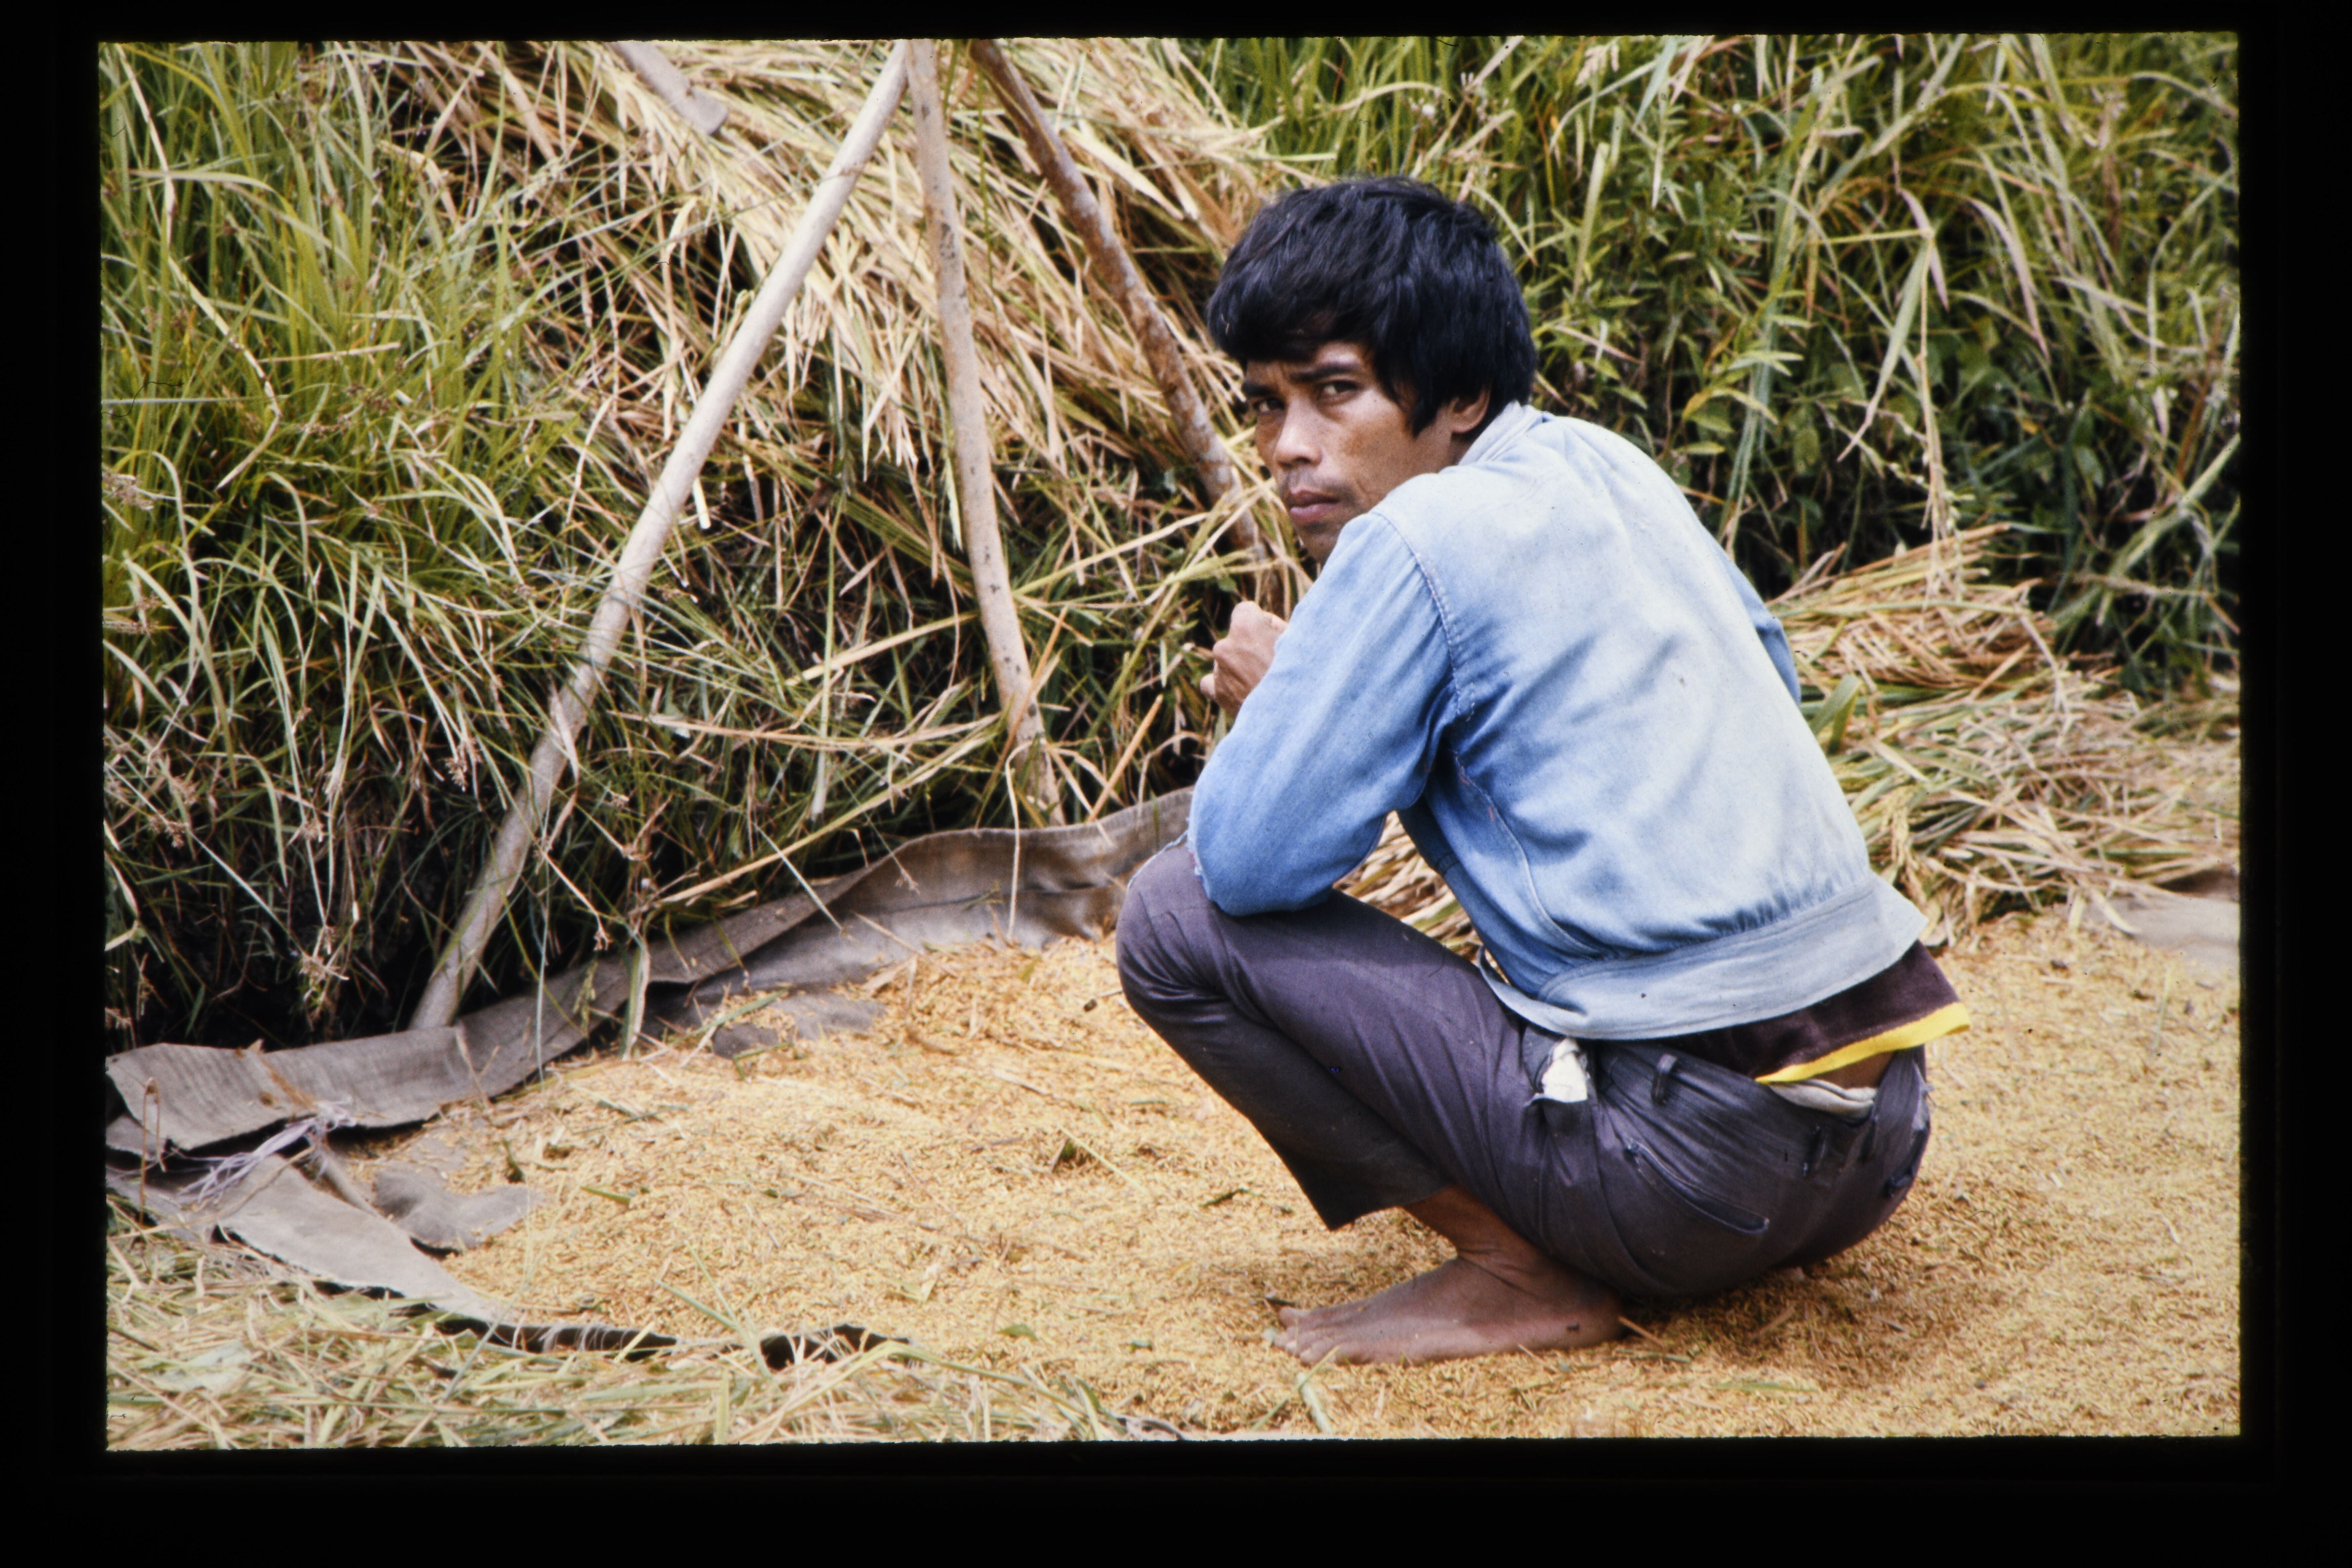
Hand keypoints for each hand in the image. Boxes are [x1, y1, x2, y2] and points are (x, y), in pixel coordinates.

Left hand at [1198, 601, 1287, 717]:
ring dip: (1240, 666)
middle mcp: (1225, 646)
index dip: (1262, 622)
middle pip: (1236, 637)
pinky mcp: (1218, 693)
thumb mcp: (1297, 639)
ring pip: (1226, 660)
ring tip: (1264, 682)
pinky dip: (1222, 685)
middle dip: (1250, 645)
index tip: (1274, 636)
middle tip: (1273, 663)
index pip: (1245, 611)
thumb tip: (1263, 624)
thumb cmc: (1303, 672)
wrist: (1297, 713)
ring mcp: (1219, 671)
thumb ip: (1275, 625)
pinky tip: (1239, 691)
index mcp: (1244, 626)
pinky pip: (1211, 683)